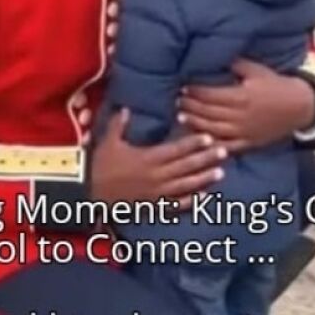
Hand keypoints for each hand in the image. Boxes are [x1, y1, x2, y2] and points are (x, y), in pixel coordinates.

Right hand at [90, 109, 225, 204]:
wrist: (89, 192)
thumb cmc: (100, 165)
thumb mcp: (109, 142)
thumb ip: (119, 124)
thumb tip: (126, 108)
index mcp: (147, 158)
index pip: (176, 150)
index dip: (193, 143)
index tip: (208, 138)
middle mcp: (155, 176)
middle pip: (185, 166)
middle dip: (206, 159)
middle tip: (224, 152)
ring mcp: (156, 193)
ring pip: (185, 185)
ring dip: (204, 179)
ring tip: (221, 173)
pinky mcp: (153, 206)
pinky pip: (175, 205)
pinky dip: (191, 202)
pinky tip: (205, 197)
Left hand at [177, 59, 314, 153]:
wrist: (299, 107)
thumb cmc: (276, 85)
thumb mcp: (257, 70)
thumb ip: (236, 64)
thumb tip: (217, 55)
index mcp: (241, 96)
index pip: (210, 95)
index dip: (194, 92)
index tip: (183, 87)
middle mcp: (240, 116)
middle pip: (207, 112)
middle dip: (190, 106)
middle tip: (177, 100)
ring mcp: (243, 132)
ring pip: (212, 129)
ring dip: (195, 123)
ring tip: (181, 116)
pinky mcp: (248, 142)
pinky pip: (226, 145)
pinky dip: (211, 143)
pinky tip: (200, 137)